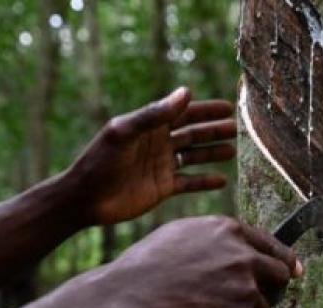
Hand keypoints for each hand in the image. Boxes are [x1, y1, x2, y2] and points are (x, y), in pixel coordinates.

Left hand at [68, 87, 236, 224]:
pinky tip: (222, 181)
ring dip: (213, 153)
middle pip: (192, 134)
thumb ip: (154, 114)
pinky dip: (205, 181)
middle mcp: (158, 144)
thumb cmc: (99, 161)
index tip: (228, 107)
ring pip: (194, 156)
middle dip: (214, 130)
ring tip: (233, 151)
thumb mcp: (125, 133)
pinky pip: (189, 183)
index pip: (182, 113)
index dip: (205, 110)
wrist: (85, 198)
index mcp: (149, 127)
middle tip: (237, 128)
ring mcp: (161, 166)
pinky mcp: (162, 188)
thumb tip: (186, 93)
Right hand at [92, 216, 299, 307]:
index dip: (285, 262)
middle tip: (252, 302)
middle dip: (270, 291)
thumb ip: (216, 238)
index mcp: (231, 232)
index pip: (274, 247)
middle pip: (280, 278)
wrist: (126, 300)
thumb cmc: (144, 268)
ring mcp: (245, 292)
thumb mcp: (182, 235)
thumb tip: (239, 247)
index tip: (292, 271)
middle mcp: (245, 259)